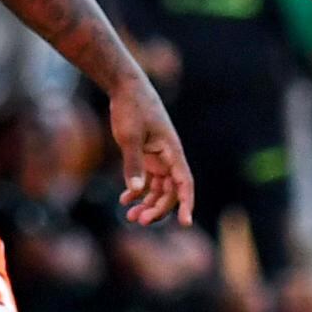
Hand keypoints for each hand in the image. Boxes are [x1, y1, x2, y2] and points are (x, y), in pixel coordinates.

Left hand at [105, 78, 197, 225]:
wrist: (126, 88)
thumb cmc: (132, 109)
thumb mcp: (130, 137)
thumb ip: (133, 164)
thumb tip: (136, 191)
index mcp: (172, 151)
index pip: (185, 183)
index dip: (187, 204)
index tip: (186, 223)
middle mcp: (168, 157)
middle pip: (171, 191)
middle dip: (158, 208)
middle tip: (140, 221)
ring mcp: (158, 157)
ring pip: (158, 189)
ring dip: (147, 203)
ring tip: (130, 216)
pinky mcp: (146, 156)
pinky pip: (147, 180)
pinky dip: (137, 192)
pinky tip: (124, 200)